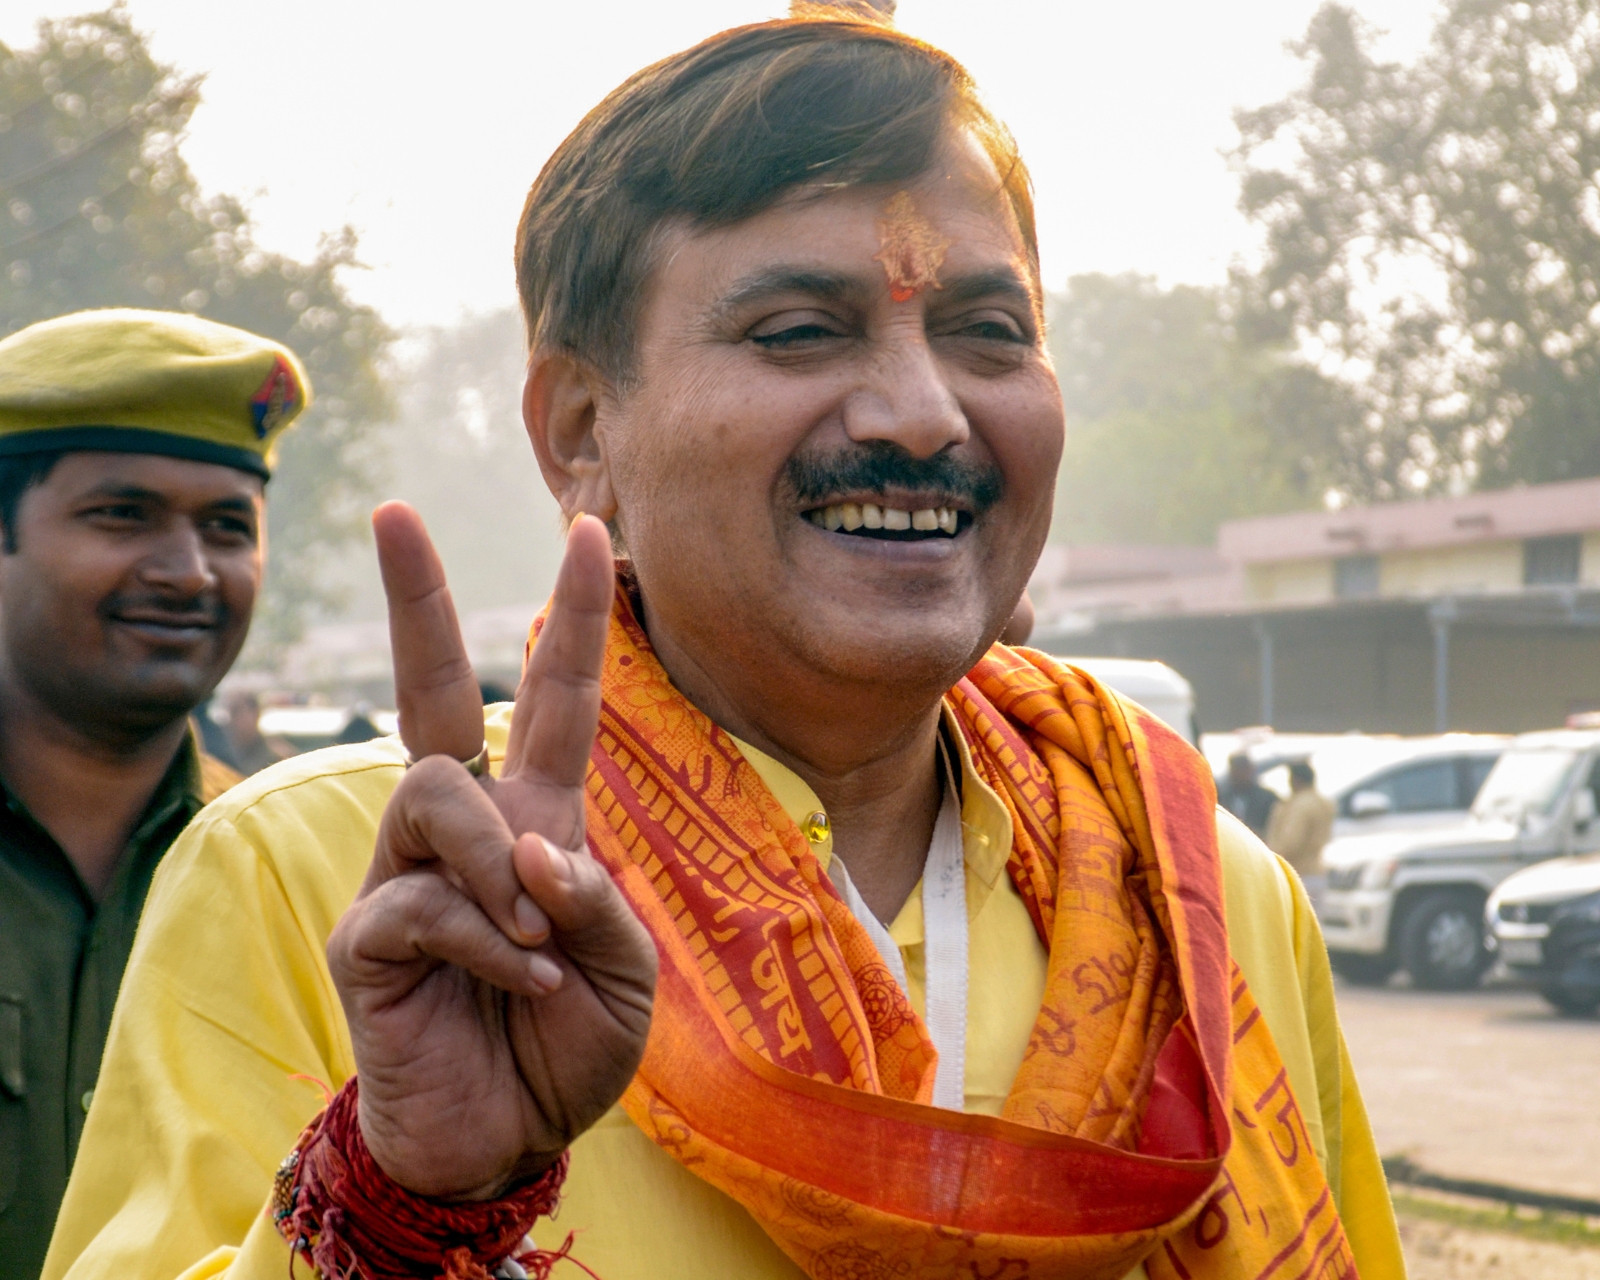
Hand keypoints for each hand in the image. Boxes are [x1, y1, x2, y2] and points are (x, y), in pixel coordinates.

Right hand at [326, 503, 655, 1199]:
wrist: (505, 1138)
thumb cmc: (568, 1042)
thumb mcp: (623, 967)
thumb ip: (594, 897)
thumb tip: (529, 845)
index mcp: (539, 819)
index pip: (552, 700)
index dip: (572, 618)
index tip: (586, 530)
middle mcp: (467, 829)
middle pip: (432, 693)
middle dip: (416, 600)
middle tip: (393, 512)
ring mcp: (406, 873)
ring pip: (436, 794)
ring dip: (498, 868)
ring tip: (535, 946)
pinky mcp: (367, 933)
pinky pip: (421, 899)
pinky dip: (487, 943)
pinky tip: (511, 985)